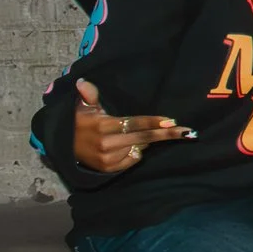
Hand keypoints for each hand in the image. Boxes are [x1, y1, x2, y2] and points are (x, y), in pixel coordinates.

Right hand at [70, 77, 193, 173]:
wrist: (65, 147)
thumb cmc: (80, 122)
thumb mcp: (83, 107)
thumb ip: (89, 95)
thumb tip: (83, 82)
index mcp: (103, 126)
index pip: (134, 123)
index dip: (153, 122)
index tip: (172, 121)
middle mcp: (106, 143)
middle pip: (143, 138)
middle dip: (166, 135)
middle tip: (187, 132)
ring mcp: (108, 158)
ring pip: (140, 149)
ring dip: (147, 142)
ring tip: (145, 134)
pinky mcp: (109, 169)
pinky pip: (133, 160)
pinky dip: (137, 153)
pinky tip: (131, 146)